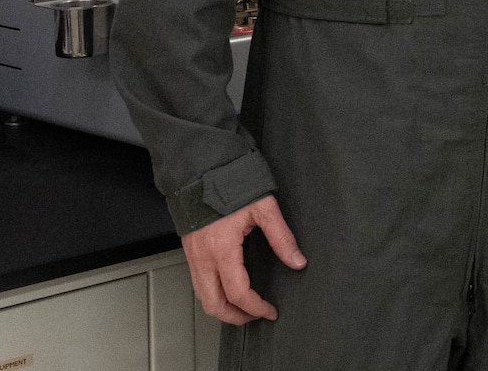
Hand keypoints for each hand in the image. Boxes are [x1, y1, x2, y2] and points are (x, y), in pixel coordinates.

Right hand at [181, 194, 304, 324]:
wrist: (201, 170)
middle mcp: (203, 259)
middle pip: (214, 304)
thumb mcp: (263, 207)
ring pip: (203, 297)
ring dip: (222, 308)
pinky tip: (228, 290)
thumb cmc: (229, 185)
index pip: (238, 293)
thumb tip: (297, 261)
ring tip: (245, 309)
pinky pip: (198, 284)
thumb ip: (281, 237)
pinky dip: (213, 295)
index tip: (270, 311)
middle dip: (235, 317)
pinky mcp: (190, 252)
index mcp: (221, 250)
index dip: (256, 307)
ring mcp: (193, 257)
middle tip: (256, 317)